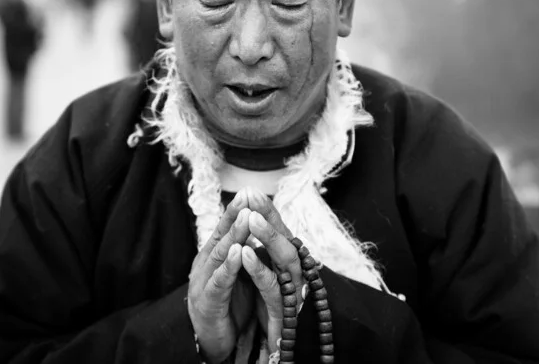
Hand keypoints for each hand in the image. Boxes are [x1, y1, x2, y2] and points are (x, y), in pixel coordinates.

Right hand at [188, 193, 256, 362]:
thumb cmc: (226, 303)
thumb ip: (243, 252)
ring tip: (246, 218)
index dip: (235, 210)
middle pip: (222, 236)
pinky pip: (220, 282)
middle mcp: (205, 265)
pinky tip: (239, 253)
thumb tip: (257, 226)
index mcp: (213, 257)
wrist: (212, 340)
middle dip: (235, 216)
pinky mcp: (208, 302)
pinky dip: (229, 267)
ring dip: (234, 235)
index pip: (224, 229)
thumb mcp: (236, 273)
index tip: (249, 191)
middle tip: (247, 197)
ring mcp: (204, 283)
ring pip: (220, 255)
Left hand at [238, 189, 304, 352]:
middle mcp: (293, 275)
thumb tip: (251, 219)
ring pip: (285, 259)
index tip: (251, 191)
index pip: (279, 231)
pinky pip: (273, 287)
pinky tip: (245, 254)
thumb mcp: (260, 277)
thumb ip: (261, 251)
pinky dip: (259, 269)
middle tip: (253, 197)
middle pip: (286, 239)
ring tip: (252, 219)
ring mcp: (291, 293)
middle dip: (270, 217)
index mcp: (285, 265)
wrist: (262, 351)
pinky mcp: (282, 312)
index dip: (267, 211)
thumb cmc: (262, 311)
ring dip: (268, 237)